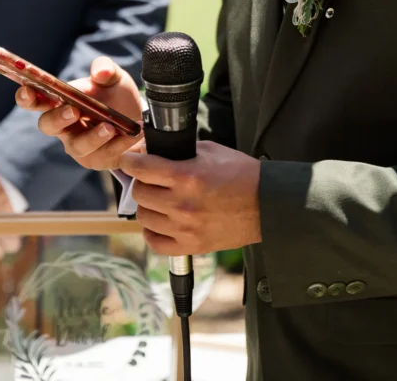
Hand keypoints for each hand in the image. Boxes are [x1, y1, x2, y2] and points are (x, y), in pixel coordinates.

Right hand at [16, 56, 143, 170]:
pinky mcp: (97, 159)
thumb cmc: (117, 97)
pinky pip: (103, 155)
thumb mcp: (114, 77)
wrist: (139, 120)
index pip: (36, 100)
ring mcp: (79, 145)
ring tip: (110, 126)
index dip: (27, 97)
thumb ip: (106, 69)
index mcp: (61, 102)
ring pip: (77, 146)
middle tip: (74, 110)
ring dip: (92, 136)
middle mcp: (64, 126)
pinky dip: (117, 144)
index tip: (28, 90)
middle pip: (48, 126)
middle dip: (58, 118)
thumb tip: (100, 71)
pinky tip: (129, 134)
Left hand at [120, 141, 261, 255]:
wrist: (266, 204)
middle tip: (150, 177)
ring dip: (148, 205)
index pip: (140, 168)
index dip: (130, 160)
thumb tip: (151, 150)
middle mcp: (182, 204)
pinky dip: (153, 230)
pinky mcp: (191, 246)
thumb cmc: (241, 174)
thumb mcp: (210, 151)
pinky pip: (154, 241)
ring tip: (159, 199)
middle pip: (139, 192)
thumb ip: (179, 151)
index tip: (130, 159)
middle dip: (141, 181)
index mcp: (187, 176)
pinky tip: (162, 221)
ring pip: (143, 216)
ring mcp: (185, 228)